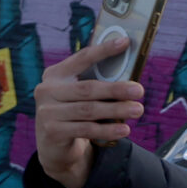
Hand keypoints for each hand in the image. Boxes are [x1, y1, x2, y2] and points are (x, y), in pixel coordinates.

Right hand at [31, 36, 145, 187]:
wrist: (53, 145)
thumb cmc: (73, 113)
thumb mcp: (78, 95)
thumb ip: (94, 83)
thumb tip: (129, 76)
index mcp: (55, 74)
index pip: (82, 58)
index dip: (103, 50)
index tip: (125, 42)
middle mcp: (46, 90)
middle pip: (87, 88)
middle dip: (116, 89)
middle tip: (139, 91)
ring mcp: (47, 112)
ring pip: (89, 110)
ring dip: (116, 110)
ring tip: (138, 110)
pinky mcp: (52, 132)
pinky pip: (86, 130)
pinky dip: (107, 130)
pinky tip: (124, 130)